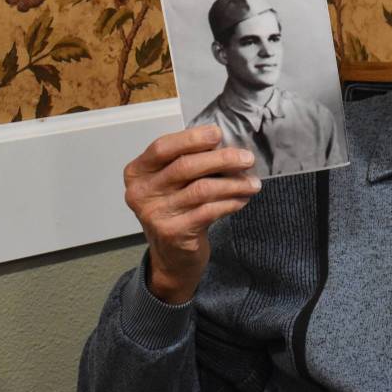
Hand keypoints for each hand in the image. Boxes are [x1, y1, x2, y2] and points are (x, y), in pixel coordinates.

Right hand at [124, 125, 260, 303]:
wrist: (171, 257)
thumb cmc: (176, 210)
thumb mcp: (173, 183)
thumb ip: (188, 161)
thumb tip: (224, 142)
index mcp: (138, 172)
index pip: (163, 147)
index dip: (191, 138)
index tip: (218, 134)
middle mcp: (140, 192)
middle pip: (185, 166)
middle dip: (222, 159)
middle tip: (247, 158)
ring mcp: (155, 214)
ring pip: (202, 189)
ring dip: (233, 183)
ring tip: (253, 183)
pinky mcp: (173, 232)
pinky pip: (209, 211)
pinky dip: (230, 202)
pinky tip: (242, 199)